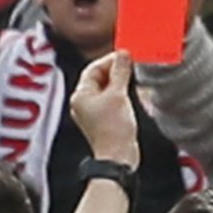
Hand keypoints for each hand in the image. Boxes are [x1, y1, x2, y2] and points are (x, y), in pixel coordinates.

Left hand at [70, 52, 141, 167]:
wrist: (118, 158)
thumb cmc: (113, 130)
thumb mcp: (118, 95)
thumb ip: (120, 72)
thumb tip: (123, 55)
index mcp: (80, 96)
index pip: (92, 69)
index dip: (109, 60)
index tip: (125, 56)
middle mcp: (83, 104)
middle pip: (98, 78)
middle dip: (115, 71)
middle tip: (130, 65)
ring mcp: (93, 113)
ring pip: (106, 89)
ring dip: (119, 82)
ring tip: (132, 79)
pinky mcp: (103, 121)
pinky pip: (110, 101)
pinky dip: (120, 95)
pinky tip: (131, 94)